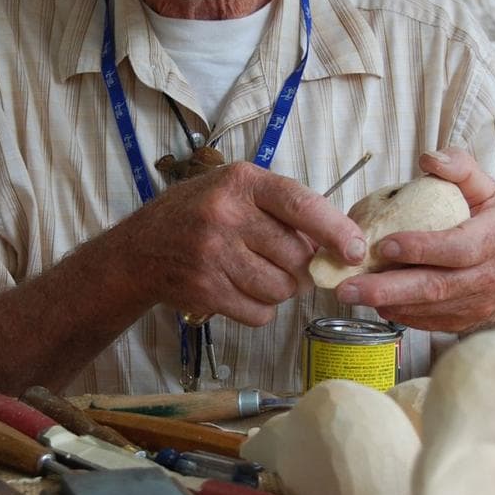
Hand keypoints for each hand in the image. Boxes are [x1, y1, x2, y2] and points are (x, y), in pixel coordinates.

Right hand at [112, 162, 366, 326]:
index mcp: (242, 182)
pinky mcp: (206, 290)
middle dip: (301, 267)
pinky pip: (259, 312)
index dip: (335, 230)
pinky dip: (259, 309)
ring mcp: (213, 254)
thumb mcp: (235, 191)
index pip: (301, 204)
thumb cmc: (198, 215)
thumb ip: (281, 208)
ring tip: (256, 274)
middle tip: (283, 262)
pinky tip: (239, 291)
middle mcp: (226, 215)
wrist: (139, 250)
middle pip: (296, 256)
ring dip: (279, 290)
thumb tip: (334, 242)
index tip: (355, 250)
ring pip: (281, 288)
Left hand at [334, 148, 494, 333]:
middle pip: (438, 287)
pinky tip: (376, 302)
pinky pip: (430, 322)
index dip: (422, 248)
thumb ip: (461, 168)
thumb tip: (429, 159)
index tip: (384, 244)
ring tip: (351, 294)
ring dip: (388, 303)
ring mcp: (483, 304)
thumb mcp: (488, 189)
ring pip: (430, 309)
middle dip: (388, 288)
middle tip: (347, 287)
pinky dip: (400, 313)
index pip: (460, 247)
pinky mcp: (469, 322)